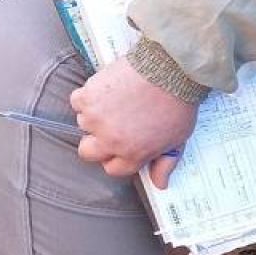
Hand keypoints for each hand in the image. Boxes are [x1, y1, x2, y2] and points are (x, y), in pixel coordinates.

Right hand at [70, 58, 197, 188]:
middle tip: (112, 126)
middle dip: (97, 143)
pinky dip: (88, 96)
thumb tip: (160, 184)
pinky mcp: (88, 96)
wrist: (170, 70)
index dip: (118, 157)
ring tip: (118, 102)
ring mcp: (95, 119)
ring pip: (83, 123)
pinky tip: (108, 90)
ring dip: (95, 115)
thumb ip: (165, 162)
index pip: (112, 169)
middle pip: (88, 152)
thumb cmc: (178, 104)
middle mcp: (110, 140)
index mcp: (132, 154)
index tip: (123, 145)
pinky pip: (78, 101)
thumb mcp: (178, 139)